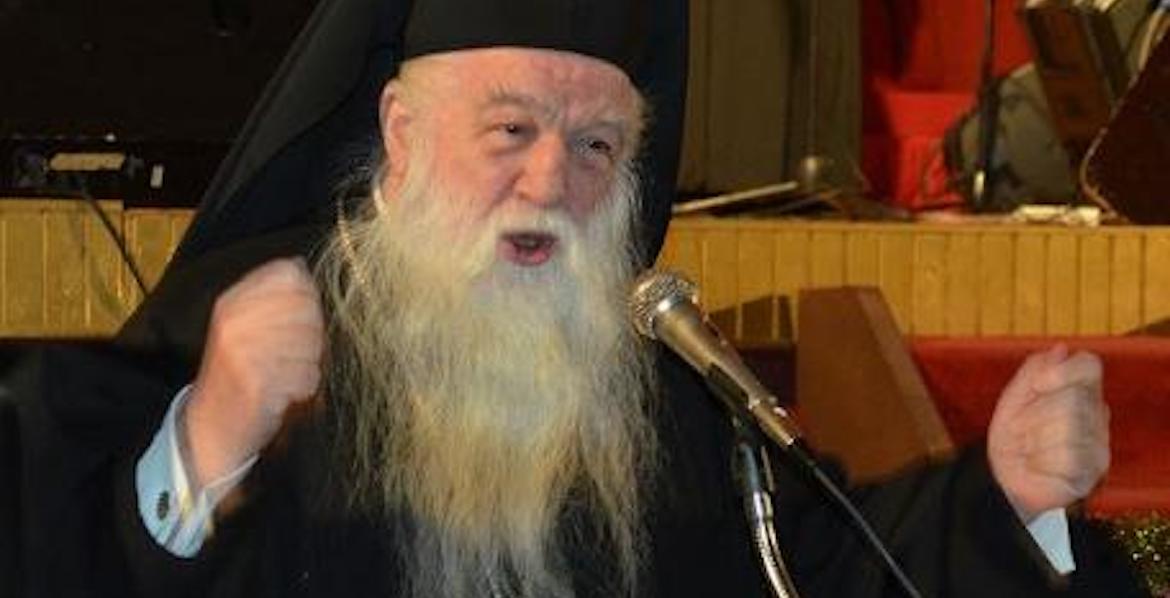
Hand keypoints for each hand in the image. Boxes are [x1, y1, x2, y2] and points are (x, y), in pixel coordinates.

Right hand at [183, 257, 324, 488]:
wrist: (209, 427)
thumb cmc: (235, 373)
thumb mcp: (240, 326)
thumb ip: (269, 297)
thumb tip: (300, 266)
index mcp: (230, 303)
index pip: (288, 274)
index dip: (306, 294)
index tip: (298, 316)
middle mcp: (234, 323)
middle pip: (308, 308)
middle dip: (313, 333)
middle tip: (292, 353)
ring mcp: (244, 353)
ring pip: (313, 342)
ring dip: (309, 362)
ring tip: (286, 372)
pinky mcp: (257, 384)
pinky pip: (308, 375)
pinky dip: (305, 386)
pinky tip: (285, 391)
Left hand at [987, 345, 1109, 522]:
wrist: (1002, 478)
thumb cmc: (1013, 435)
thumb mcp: (1015, 397)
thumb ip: (1034, 370)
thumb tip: (1060, 349)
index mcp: (1078, 390)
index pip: (1089, 366)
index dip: (1064, 371)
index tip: (1037, 385)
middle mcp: (1095, 415)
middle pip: (1074, 399)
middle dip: (1035, 415)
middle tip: (1021, 430)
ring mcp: (1098, 444)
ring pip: (1070, 429)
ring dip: (1035, 439)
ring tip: (1028, 448)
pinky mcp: (1093, 473)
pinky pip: (1068, 458)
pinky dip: (1042, 461)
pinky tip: (1038, 465)